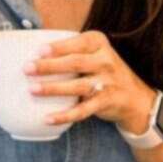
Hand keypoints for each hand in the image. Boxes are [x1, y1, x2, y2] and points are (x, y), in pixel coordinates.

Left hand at [24, 31, 154, 134]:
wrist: (135, 96)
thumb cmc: (103, 71)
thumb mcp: (95, 53)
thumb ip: (72, 51)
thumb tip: (33, 53)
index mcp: (99, 43)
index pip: (78, 43)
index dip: (59, 47)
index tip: (39, 51)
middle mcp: (105, 60)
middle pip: (75, 63)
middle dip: (50, 66)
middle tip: (27, 68)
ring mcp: (107, 82)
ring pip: (77, 86)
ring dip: (53, 88)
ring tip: (32, 89)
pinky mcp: (106, 102)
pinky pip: (83, 110)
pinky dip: (64, 116)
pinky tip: (47, 118)